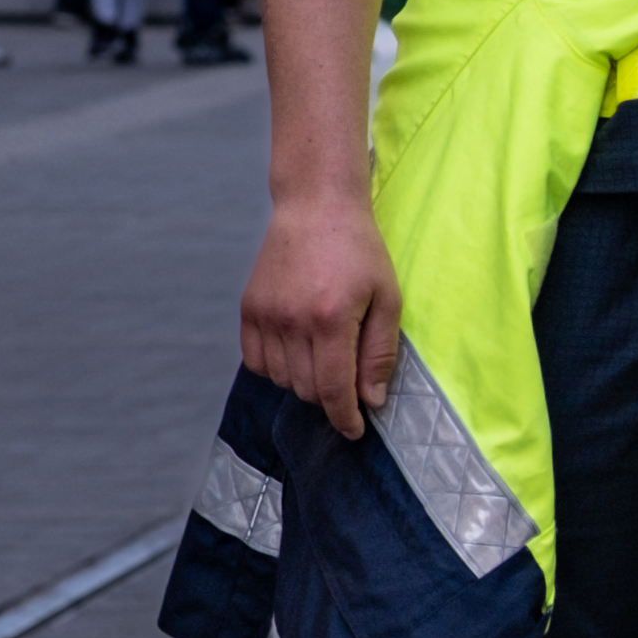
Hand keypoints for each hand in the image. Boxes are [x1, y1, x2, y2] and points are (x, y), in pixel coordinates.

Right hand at [239, 192, 403, 435]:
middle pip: (306, 389)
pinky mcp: (249, 309)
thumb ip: (379, 352)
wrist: (316, 206)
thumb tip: (371, 399)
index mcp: (330, 319)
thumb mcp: (387, 298)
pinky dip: (276, 368)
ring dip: (304, 382)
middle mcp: (292, 321)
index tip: (354, 430)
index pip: (333, 390)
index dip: (345, 418)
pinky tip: (296, 351)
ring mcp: (265, 315)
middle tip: (348, 380)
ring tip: (323, 356)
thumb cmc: (359, 250)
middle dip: (330, 397)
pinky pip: (256, 362)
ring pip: (281, 380)